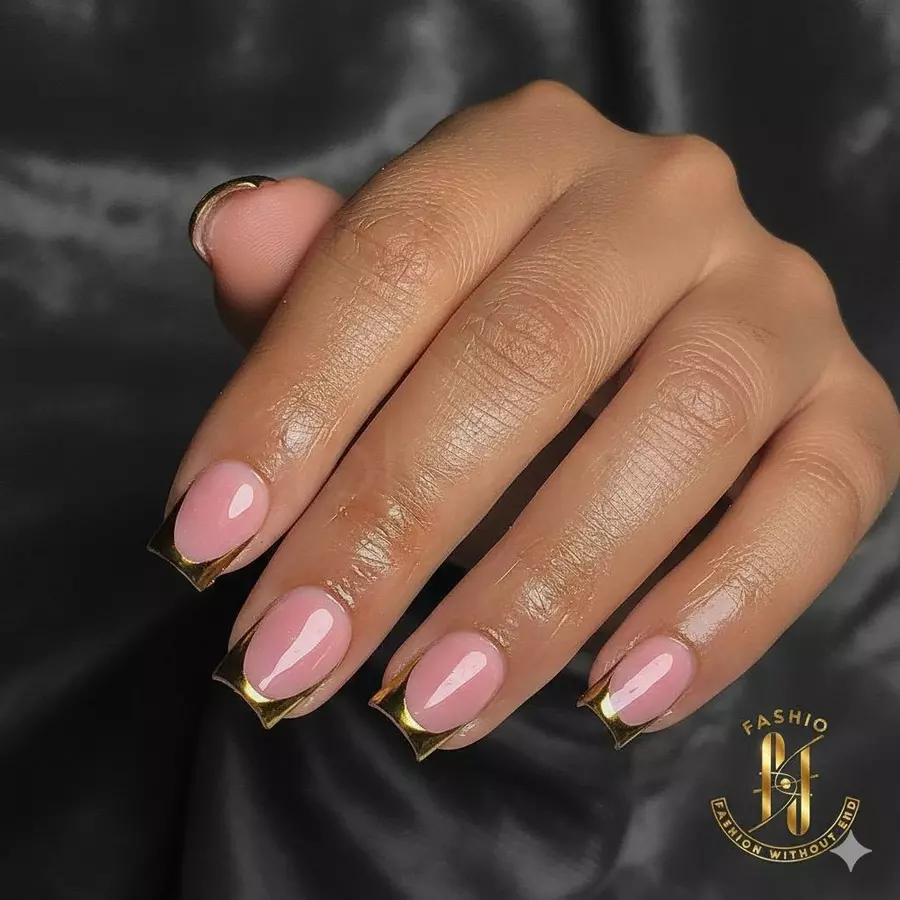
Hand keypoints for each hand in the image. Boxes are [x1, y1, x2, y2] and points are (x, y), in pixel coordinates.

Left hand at [151, 82, 899, 754]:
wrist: (652, 332)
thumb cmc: (490, 320)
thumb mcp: (393, 294)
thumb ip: (313, 277)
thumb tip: (235, 234)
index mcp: (529, 151)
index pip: (395, 254)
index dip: (295, 401)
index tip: (210, 541)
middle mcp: (666, 201)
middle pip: (527, 351)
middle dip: (396, 525)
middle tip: (297, 658)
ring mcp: (776, 301)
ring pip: (677, 431)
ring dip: (543, 589)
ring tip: (435, 705)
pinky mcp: (852, 410)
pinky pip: (810, 508)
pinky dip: (720, 611)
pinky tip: (619, 696)